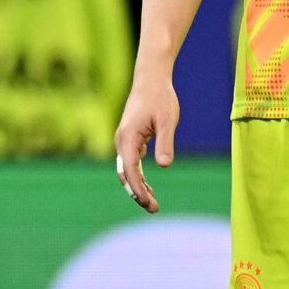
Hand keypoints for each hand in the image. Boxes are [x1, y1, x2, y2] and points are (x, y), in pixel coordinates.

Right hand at [114, 68, 178, 212]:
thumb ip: (165, 143)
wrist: (151, 79)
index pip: (130, 170)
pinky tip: (149, 187)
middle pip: (125, 174)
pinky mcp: (130, 138)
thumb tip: (164, 165)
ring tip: (152, 203)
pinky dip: (138, 176)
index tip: (148, 202)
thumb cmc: (160, 98)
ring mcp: (124, 140)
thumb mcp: (166, 121)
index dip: (137, 188)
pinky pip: (131, 163)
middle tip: (153, 208)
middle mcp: (121, 140)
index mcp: (128, 137)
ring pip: (127, 170)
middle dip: (137, 193)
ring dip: (138, 187)